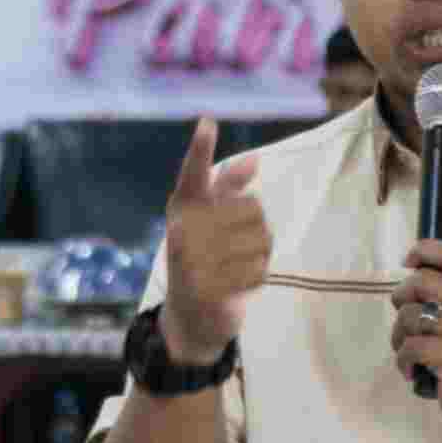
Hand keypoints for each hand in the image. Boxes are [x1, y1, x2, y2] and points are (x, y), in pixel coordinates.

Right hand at [161, 117, 270, 363]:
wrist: (190, 320)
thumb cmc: (203, 262)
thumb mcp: (212, 224)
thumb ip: (229, 190)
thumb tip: (254, 159)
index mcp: (182, 212)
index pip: (193, 175)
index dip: (200, 149)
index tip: (208, 122)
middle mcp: (182, 232)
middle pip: (250, 210)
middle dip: (257, 228)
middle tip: (240, 246)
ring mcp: (192, 261)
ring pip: (259, 242)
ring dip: (259, 255)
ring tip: (239, 266)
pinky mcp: (208, 289)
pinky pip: (256, 272)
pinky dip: (256, 278)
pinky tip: (241, 284)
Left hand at [390, 240, 441, 442]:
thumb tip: (415, 273)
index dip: (424, 251)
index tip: (408, 261)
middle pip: (420, 282)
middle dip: (401, 298)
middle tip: (404, 320)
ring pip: (409, 316)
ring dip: (399, 336)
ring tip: (409, 351)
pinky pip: (409, 347)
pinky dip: (403, 361)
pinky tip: (412, 371)